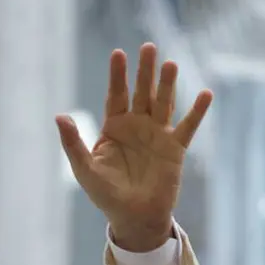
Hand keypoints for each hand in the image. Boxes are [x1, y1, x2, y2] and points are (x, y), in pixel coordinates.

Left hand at [56, 42, 211, 251]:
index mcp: (114, 128)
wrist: (133, 217)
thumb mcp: (84, 169)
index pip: (116, 95)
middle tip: (148, 47)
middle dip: (144, 71)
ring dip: (167, 84)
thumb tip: (59, 116)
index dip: (117, 75)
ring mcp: (157, 135)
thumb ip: (73, 142)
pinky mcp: (175, 148)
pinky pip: (188, 126)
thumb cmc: (106, 195)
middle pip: (141, 93)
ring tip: (169, 64)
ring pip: (163, 103)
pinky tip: (205, 94)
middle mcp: (137, 126)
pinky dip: (197, 111)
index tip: (118, 53)